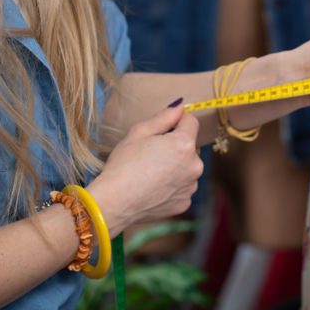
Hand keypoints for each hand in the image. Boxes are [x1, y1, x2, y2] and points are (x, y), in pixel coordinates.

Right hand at [87, 102, 202, 237]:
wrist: (115, 202)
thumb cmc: (124, 165)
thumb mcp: (139, 132)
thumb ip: (164, 117)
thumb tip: (180, 106)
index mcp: (184, 144)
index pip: (191, 121)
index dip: (176, 122)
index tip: (161, 131)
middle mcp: (194, 166)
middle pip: (189, 147)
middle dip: (174, 147)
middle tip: (150, 154)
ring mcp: (190, 187)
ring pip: (186, 168)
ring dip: (175, 167)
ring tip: (150, 173)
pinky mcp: (184, 203)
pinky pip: (181, 187)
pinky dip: (171, 186)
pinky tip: (152, 188)